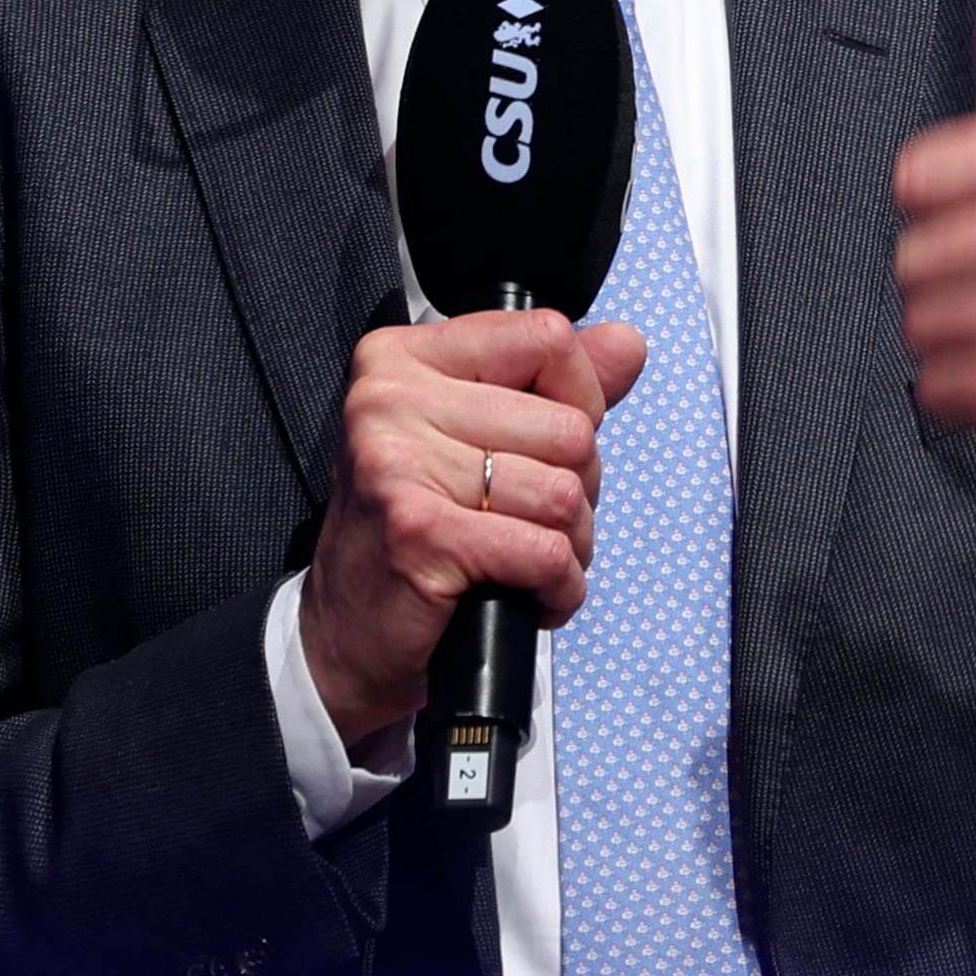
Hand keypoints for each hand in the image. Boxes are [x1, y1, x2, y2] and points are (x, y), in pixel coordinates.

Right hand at [299, 307, 645, 747]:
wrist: (348, 637)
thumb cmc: (419, 532)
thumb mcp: (480, 438)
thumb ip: (556, 386)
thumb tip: (628, 344)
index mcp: (404, 358)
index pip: (548, 338)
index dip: (580, 400)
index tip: (545, 447)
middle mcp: (389, 399)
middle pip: (570, 427)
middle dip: (576, 490)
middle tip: (526, 521)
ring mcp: (398, 464)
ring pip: (565, 494)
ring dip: (569, 545)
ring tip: (523, 561)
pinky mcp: (418, 533)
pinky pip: (546, 553)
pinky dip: (560, 587)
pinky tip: (529, 596)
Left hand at [893, 0, 975, 487]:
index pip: (963, 162)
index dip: (931, 179)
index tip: (912, 189)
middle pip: (951, 245)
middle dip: (922, 265)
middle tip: (926, 270)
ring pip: (949, 314)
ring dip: (930, 324)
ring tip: (940, 319)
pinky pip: (968, 380)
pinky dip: (947, 381)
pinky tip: (956, 370)